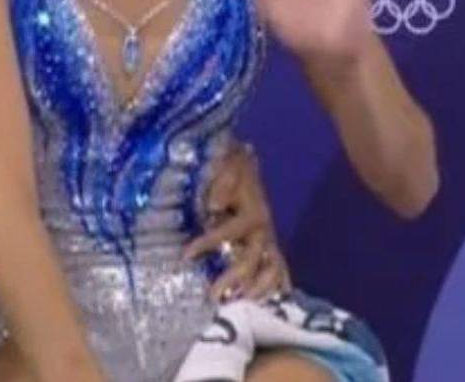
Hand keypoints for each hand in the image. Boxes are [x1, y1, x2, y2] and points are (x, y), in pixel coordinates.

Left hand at [184, 141, 290, 301]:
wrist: (243, 161)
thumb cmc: (230, 164)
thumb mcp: (226, 165)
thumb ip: (223, 182)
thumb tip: (215, 205)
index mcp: (253, 212)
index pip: (230, 232)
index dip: (209, 242)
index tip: (186, 254)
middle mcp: (263, 230)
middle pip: (251, 261)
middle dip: (232, 279)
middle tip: (213, 295)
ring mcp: (267, 239)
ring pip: (270, 271)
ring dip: (255, 289)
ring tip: (237, 303)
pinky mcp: (268, 245)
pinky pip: (278, 269)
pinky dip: (274, 286)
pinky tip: (266, 301)